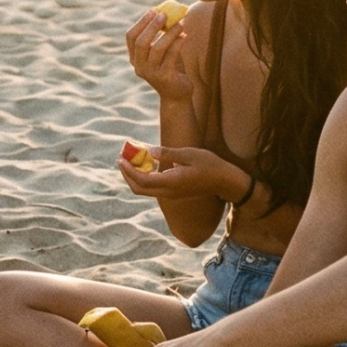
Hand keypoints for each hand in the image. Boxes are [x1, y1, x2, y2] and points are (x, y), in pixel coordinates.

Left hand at [117, 144, 248, 203]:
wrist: (225, 182)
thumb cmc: (210, 165)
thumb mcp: (189, 154)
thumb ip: (168, 153)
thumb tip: (149, 151)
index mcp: (170, 183)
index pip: (141, 180)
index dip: (128, 170)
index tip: (120, 158)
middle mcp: (168, 192)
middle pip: (139, 189)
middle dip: (127, 175)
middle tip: (121, 159)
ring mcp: (171, 194)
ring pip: (145, 190)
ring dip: (134, 177)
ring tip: (131, 159)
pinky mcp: (174, 193)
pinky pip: (153, 188)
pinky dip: (144, 178)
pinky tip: (144, 165)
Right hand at [125, 6, 195, 100]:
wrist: (177, 93)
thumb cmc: (171, 67)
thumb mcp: (163, 50)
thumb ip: (162, 35)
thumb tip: (169, 12)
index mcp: (135, 58)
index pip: (131, 37)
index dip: (141, 23)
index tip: (153, 10)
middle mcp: (139, 66)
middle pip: (141, 42)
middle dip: (152, 26)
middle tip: (165, 15)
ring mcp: (150, 73)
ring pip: (157, 49)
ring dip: (169, 34)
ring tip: (180, 24)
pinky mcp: (164, 78)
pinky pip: (170, 56)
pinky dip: (178, 43)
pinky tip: (185, 35)